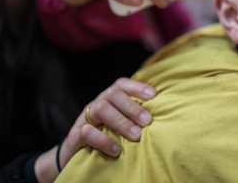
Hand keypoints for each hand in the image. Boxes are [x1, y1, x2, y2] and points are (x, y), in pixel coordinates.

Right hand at [34, 78, 156, 182]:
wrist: (74, 152)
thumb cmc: (106, 135)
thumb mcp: (119, 123)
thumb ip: (134, 116)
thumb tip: (162, 113)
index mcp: (108, 98)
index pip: (121, 85)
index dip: (137, 87)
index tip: (153, 95)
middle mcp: (97, 103)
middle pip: (113, 94)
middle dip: (132, 107)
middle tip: (148, 121)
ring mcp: (85, 118)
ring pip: (102, 109)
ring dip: (121, 122)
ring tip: (136, 135)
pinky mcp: (75, 135)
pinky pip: (88, 132)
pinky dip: (104, 140)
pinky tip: (116, 150)